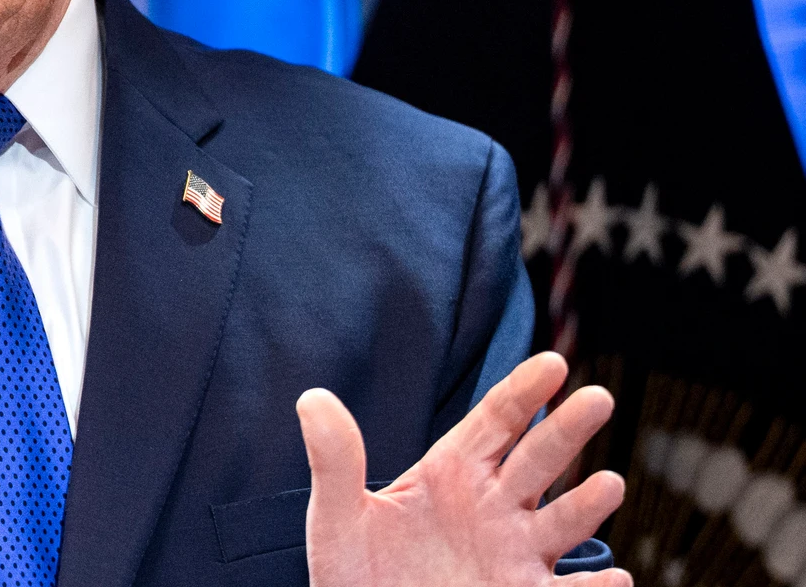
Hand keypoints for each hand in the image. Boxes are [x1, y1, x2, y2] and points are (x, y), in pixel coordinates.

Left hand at [298, 352, 630, 586]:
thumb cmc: (356, 573)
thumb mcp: (337, 518)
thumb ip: (333, 461)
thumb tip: (311, 398)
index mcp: (453, 472)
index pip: (496, 420)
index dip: (524, 390)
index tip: (553, 362)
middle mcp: (494, 507)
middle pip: (538, 458)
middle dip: (567, 429)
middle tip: (598, 398)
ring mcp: (514, 554)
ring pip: (561, 522)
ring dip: (587, 505)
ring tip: (608, 484)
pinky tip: (615, 579)